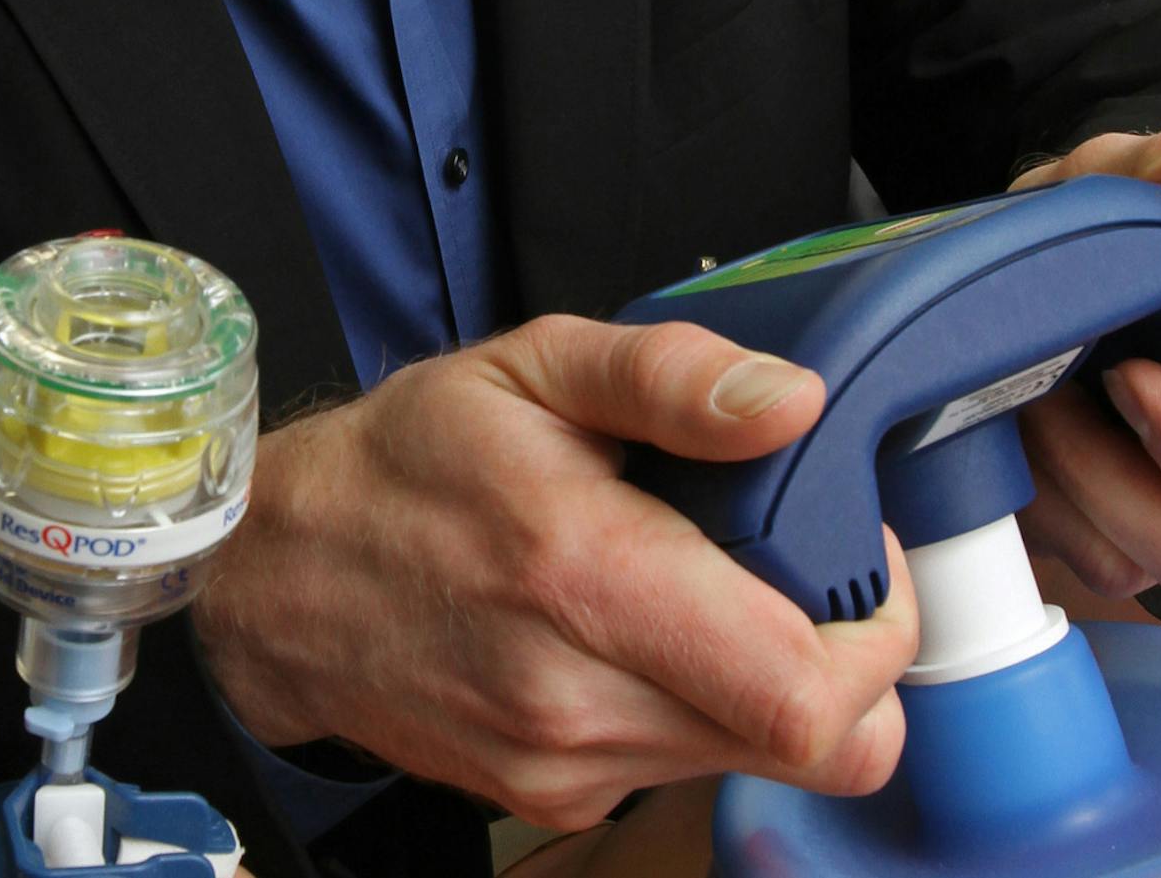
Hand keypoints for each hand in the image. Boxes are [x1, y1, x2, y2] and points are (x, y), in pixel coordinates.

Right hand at [191, 314, 913, 830]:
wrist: (280, 570)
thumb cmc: (409, 457)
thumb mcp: (535, 366)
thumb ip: (671, 376)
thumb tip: (795, 405)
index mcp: (587, 576)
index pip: (810, 691)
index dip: (880, 628)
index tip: (855, 549)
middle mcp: (579, 698)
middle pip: (812, 744)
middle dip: (842, 654)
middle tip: (801, 565)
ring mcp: (565, 765)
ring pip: (754, 760)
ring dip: (767, 678)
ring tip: (704, 582)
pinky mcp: (552, 795)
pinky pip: (684, 765)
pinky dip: (697, 702)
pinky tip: (640, 627)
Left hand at [1009, 125, 1160, 608]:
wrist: (1071, 256)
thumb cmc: (1140, 222)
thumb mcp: (1148, 176)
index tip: (1130, 374)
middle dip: (1106, 469)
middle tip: (1053, 381)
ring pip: (1133, 566)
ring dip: (1056, 481)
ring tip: (1027, 394)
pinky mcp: (1122, 543)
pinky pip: (1076, 564)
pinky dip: (1031, 502)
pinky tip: (1011, 430)